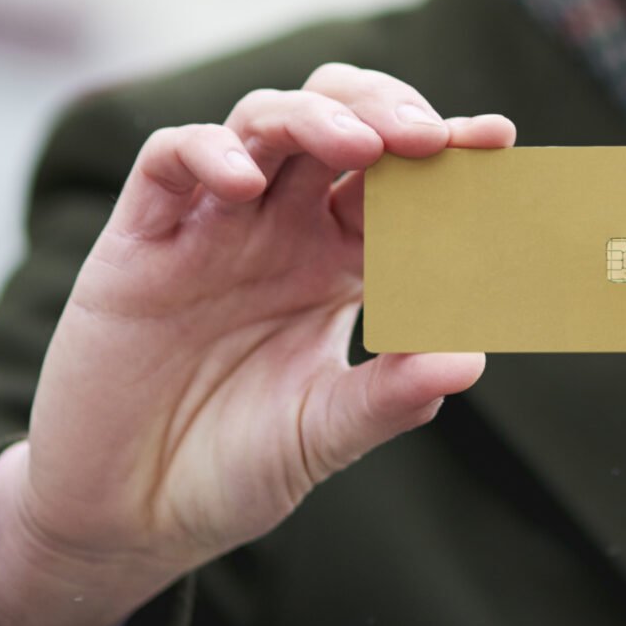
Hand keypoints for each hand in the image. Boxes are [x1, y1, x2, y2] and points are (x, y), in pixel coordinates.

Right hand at [0, 65, 511, 625]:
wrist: (128, 515)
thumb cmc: (231, 467)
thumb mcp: (320, 436)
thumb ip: (389, 397)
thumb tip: (470, 360)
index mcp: (337, 261)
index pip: (398, 181)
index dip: (445, 153)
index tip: (496, 139)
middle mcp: (279, 227)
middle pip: (335, 122)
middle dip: (384, 110)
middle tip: (427, 136)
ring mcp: (210, 225)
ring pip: (262, 122)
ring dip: (314, 118)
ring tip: (361, 146)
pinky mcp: (139, 240)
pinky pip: (167, 161)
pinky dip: (207, 153)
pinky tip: (246, 183)